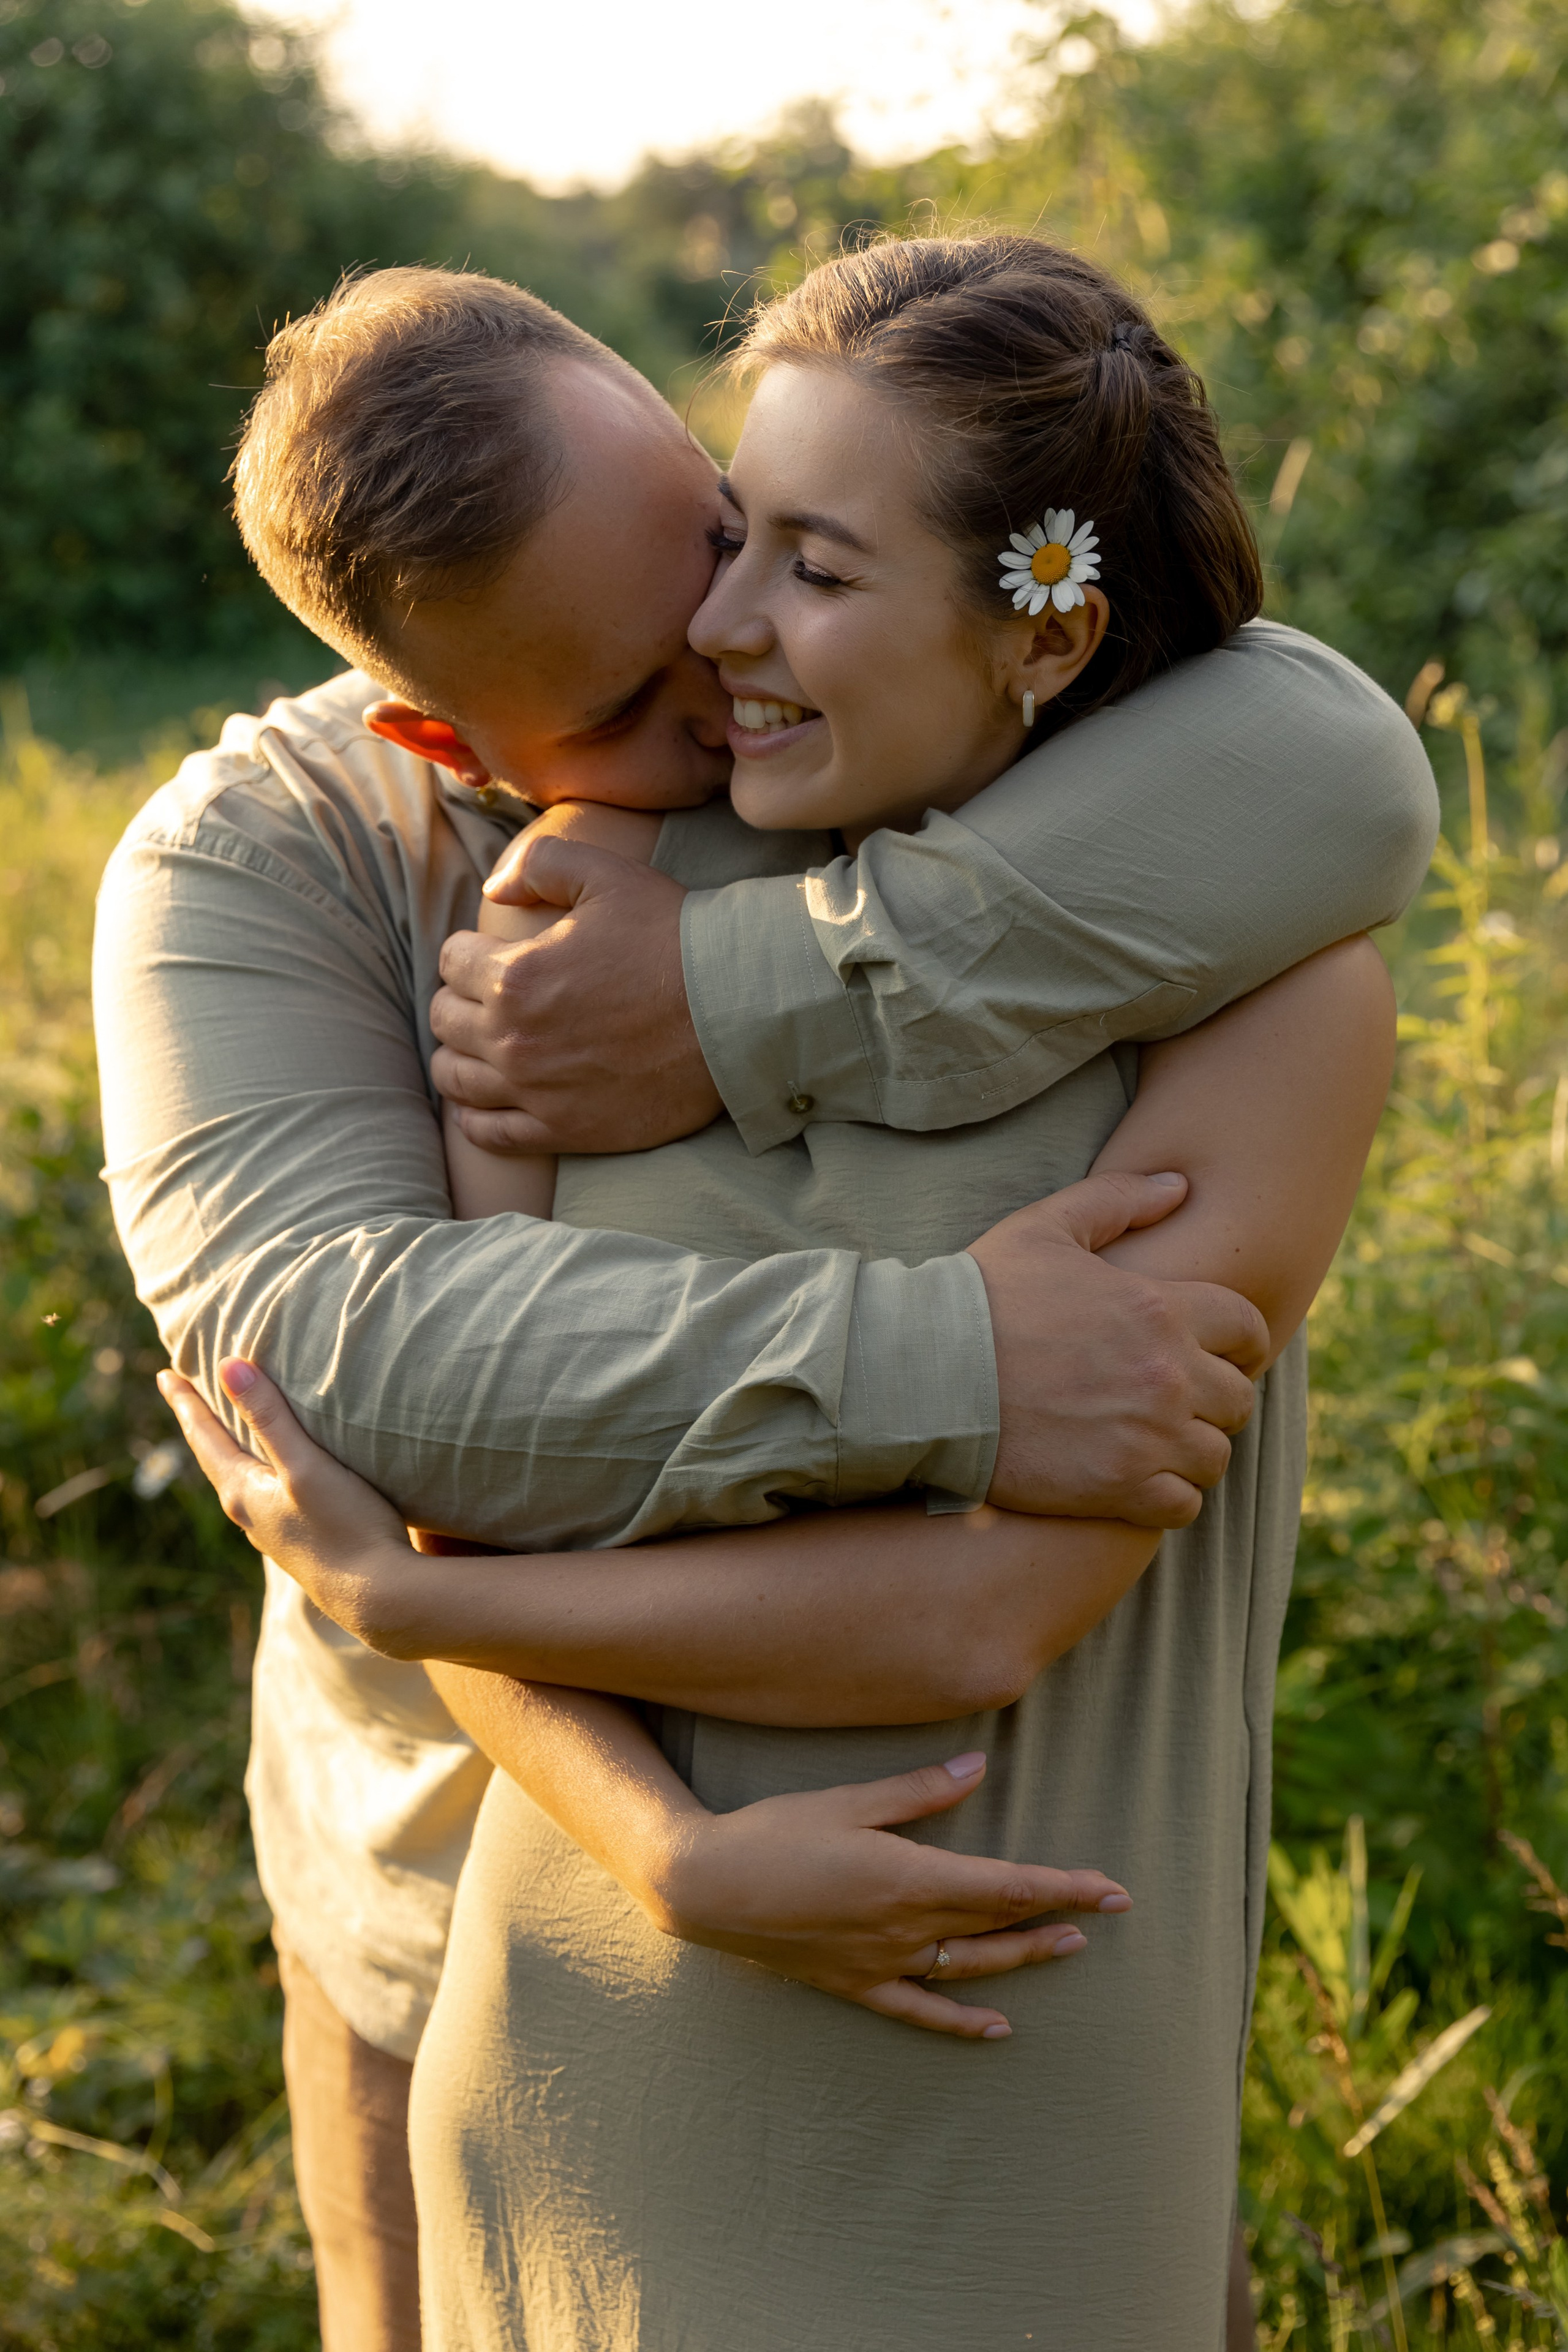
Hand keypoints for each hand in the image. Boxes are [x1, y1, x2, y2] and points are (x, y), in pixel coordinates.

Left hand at [157, 1361, 418, 1650]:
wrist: (378, 1598)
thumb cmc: (345, 1527)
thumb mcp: (306, 1465)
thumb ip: (270, 1417)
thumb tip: (229, 1365)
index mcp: (243, 1492)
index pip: (205, 1437)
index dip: (187, 1403)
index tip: (167, 1374)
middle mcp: (249, 1515)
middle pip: (215, 1459)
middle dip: (201, 1424)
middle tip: (184, 1395)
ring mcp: (274, 1534)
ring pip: (238, 1481)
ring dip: (228, 1451)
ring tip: (226, 1432)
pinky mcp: (301, 1545)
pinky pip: (263, 1498)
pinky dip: (256, 1473)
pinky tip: (271, 1481)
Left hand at [431, 837, 722, 1153]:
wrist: (733, 1010)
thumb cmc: (672, 937)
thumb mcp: (606, 874)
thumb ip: (539, 865)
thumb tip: (493, 889)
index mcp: (513, 975)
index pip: (450, 962)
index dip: (467, 952)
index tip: (489, 954)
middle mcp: (512, 1038)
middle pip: (445, 1019)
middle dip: (459, 1001)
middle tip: (489, 997)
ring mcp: (534, 1091)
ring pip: (454, 1077)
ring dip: (459, 1056)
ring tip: (483, 1045)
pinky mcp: (562, 1130)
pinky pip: (488, 1133)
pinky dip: (476, 1116)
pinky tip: (489, 1099)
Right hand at [653, 1750, 1130, 2039]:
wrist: (704, 1887)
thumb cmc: (775, 1831)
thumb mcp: (849, 1801)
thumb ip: (919, 1792)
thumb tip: (980, 1769)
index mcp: (909, 1877)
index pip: (1006, 1886)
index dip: (1063, 1887)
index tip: (1110, 1888)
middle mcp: (904, 1927)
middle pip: (996, 1923)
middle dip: (1056, 1915)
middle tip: (1107, 1910)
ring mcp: (881, 1961)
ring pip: (970, 1965)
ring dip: (1024, 1958)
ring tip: (1069, 1949)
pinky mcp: (854, 1983)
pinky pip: (920, 2009)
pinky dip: (961, 2021)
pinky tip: (997, 2027)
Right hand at [968, 1168, 1268, 1529]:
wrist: (923, 1374)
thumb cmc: (980, 1296)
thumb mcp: (1044, 1227)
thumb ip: (1117, 1200)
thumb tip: (1179, 1186)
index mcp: (1159, 1308)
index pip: (1246, 1328)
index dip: (1239, 1341)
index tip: (1217, 1354)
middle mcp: (1166, 1375)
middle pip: (1237, 1398)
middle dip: (1213, 1398)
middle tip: (1174, 1401)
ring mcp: (1146, 1437)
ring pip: (1214, 1456)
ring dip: (1191, 1451)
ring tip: (1154, 1444)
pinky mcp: (1117, 1488)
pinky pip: (1182, 1505)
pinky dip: (1169, 1497)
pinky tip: (1137, 1481)